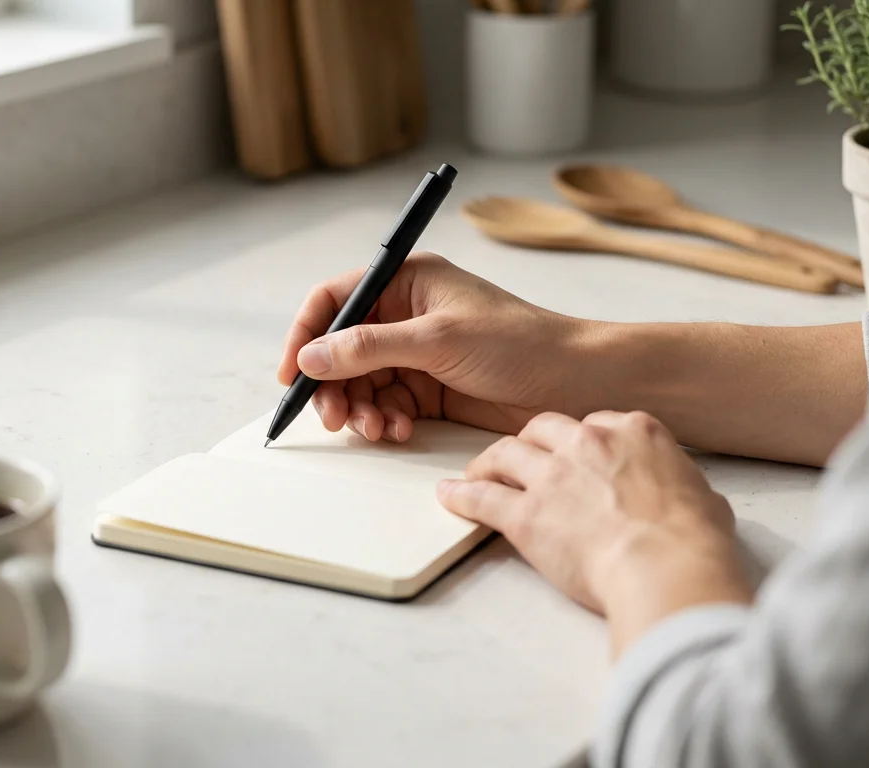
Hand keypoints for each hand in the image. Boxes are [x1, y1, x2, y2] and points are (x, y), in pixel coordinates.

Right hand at [277, 253, 598, 441]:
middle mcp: (406, 313)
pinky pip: (387, 404)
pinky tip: (398, 430)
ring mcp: (417, 352)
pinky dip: (384, 420)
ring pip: (361, 382)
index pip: (335, 299)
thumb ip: (369, 348)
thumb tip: (312, 357)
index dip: (306, 334)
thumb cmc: (521, 343)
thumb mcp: (437, 339)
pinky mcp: (430, 387)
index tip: (292, 373)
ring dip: (360, 408)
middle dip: (333, 384)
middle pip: (341, 348)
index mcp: (407, 280)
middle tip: (334, 417)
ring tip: (375, 428)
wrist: (576, 383)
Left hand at [438, 410, 752, 655]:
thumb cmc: (692, 541)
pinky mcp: (526, 512)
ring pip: (505, 453)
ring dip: (487, 463)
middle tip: (521, 459)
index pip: (594, 423)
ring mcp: (553, 475)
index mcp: (635, 432)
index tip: (573, 454)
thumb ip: (682, 487)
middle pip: (542, 428)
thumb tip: (689, 500)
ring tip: (476, 474)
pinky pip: (481, 497)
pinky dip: (461, 496)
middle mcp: (589, 443)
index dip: (578, 441)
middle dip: (529, 442)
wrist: (666, 566)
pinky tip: (449, 497)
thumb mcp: (704, 499)